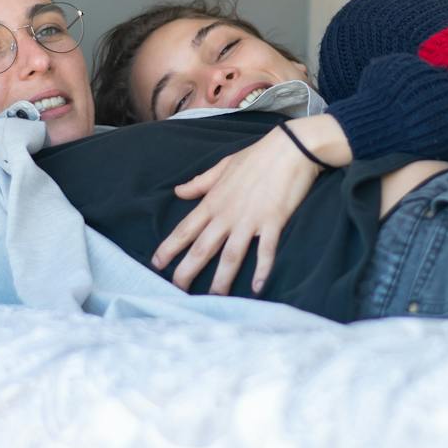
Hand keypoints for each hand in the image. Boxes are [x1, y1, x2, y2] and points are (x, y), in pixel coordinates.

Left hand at [152, 116, 351, 295]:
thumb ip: (200, 183)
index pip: (185, 229)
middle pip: (202, 249)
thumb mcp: (223, 166)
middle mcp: (227, 214)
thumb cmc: (257, 156)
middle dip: (187, 272)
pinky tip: (258, 288)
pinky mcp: (273, 222)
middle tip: (176, 291)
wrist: (291, 148)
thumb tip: (178, 191)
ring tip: (215, 299)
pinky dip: (262, 270)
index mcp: (213, 201)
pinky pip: (265, 252)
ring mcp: (250, 220)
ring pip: (230, 256)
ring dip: (221, 280)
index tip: (156, 264)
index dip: (169, 248)